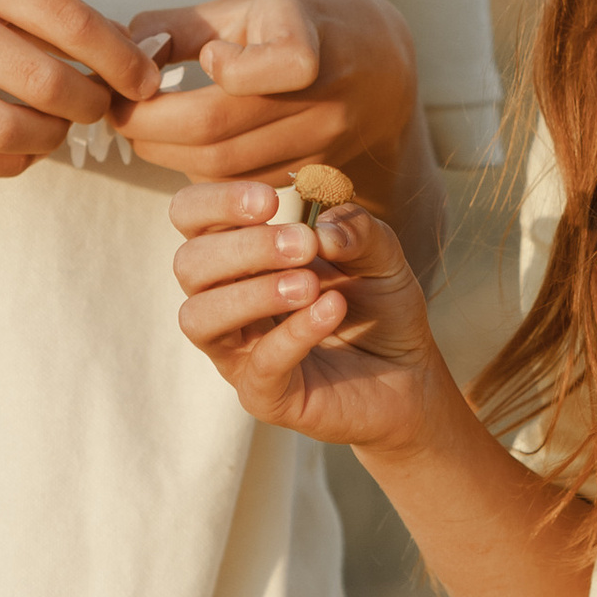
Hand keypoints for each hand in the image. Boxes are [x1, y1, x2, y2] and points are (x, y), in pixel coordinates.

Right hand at [0, 0, 157, 179]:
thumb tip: (113, 45)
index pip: (69, 21)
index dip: (119, 59)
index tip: (143, 78)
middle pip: (45, 82)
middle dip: (93, 105)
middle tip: (102, 106)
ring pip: (7, 128)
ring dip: (51, 139)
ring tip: (59, 128)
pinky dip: (8, 161)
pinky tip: (19, 147)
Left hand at [118, 0, 417, 189]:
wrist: (381, 65)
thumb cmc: (304, 23)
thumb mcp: (254, 4)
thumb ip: (186, 25)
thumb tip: (123, 49)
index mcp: (313, 36)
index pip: (289, 63)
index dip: (234, 67)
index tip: (209, 55)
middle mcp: (326, 95)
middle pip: (221, 129)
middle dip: (150, 123)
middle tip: (117, 109)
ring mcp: (323, 142)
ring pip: (223, 167)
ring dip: (164, 151)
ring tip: (138, 125)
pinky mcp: (311, 174)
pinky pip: (239, 183)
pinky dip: (196, 168)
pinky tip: (178, 144)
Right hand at [171, 180, 445, 453]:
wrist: (408, 373)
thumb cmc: (377, 305)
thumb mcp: (378, 251)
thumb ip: (354, 228)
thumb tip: (321, 228)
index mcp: (239, 255)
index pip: (190, 216)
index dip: (215, 202)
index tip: (269, 201)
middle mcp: (225, 301)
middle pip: (188, 264)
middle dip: (244, 247)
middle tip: (303, 244)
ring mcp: (238, 352)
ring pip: (199, 318)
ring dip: (252, 292)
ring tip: (309, 284)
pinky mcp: (264, 395)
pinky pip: (259, 364)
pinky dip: (294, 331)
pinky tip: (332, 308)